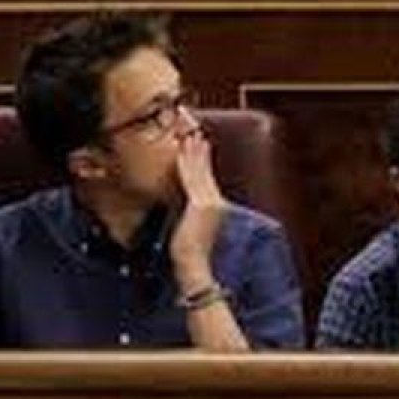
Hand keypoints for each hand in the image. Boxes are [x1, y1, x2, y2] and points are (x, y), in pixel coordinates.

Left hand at [171, 127, 228, 289]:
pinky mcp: (201, 204)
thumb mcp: (191, 231)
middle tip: (196, 132)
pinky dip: (188, 162)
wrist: (195, 266)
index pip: (208, 179)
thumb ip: (189, 217)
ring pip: (200, 171)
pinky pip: (192, 178)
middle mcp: (216, 202)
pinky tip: (184, 149)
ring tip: (191, 134)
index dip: (203, 161)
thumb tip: (182, 210)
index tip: (200, 146)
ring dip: (195, 151)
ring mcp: (210, 202)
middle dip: (200, 151)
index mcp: (215, 208)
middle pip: (206, 171)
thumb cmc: (191, 255)